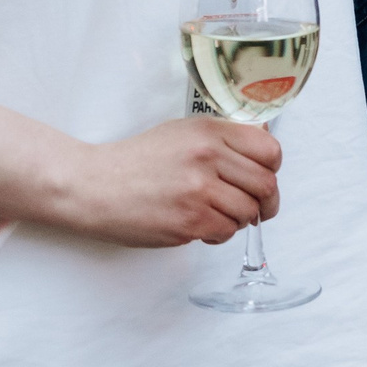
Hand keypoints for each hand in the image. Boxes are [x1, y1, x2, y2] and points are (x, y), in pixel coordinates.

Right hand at [49, 115, 283, 247]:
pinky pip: (226, 232)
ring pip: (248, 212)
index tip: (264, 177)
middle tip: (256, 208)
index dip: (272, 168)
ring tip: (217, 215)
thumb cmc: (137, 161)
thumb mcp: (182, 133)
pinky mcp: (188, 221)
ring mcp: (198, 190)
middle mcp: (208, 157)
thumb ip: (222, 138)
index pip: (270, 150)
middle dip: (265, 202)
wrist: (93, 186)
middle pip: (266, 185)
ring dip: (239, 219)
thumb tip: (263, 148)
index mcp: (209, 131)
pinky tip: (202, 227)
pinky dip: (219, 234)